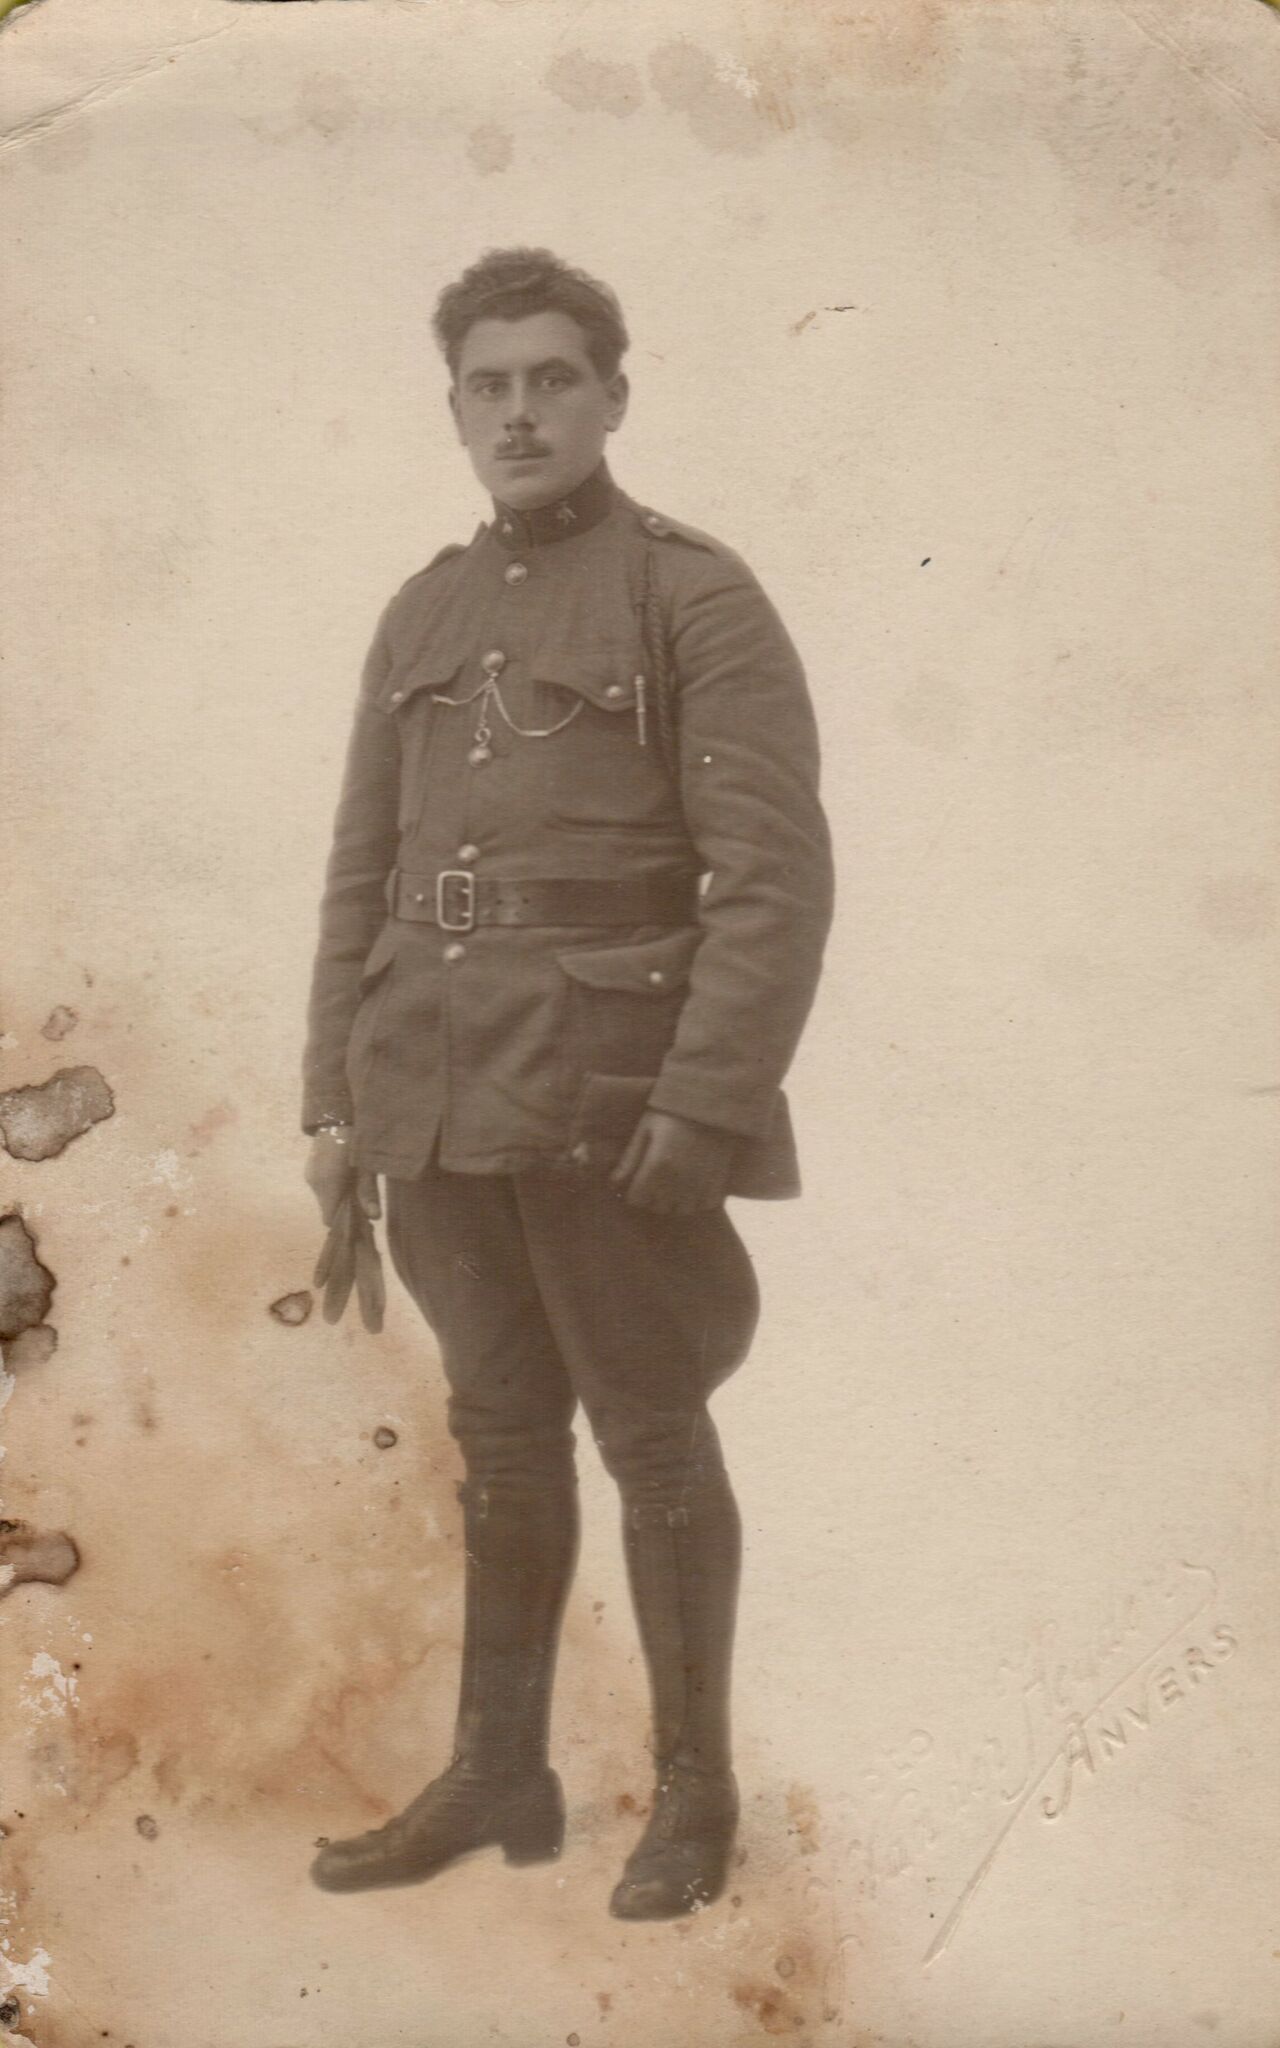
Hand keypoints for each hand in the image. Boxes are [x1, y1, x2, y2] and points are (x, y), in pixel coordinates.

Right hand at [305, 1127, 380, 1225]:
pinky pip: (322, 1187)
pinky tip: (347, 1175)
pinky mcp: (311, 1168)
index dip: (344, 1223)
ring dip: (339, 1197)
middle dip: (344, 1209)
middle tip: (364, 1201)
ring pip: (325, 1198)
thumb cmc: (356, 1139)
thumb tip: (375, 1218)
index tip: (360, 1221)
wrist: (338, 1114)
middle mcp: (315, 1183)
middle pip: (328, 1209)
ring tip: (357, 1184)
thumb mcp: (366, 1167)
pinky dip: (334, 1187)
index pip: (329, 1219)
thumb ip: (368, 1193)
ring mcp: (310, 1175)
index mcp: (328, 1185)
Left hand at [609, 1108, 737, 1213]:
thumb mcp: (646, 1129)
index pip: (637, 1199)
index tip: (638, 1181)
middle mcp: (678, 1179)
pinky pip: (705, 1205)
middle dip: (652, 1197)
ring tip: (675, 1184)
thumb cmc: (672, 1112)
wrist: (711, 1103)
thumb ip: (630, 1158)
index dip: (634, 1191)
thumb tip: (613, 1183)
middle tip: (656, 1180)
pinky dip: (698, 1199)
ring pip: (681, 1210)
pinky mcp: (718, 1182)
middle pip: (658, 1207)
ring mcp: (700, 1183)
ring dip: (675, 1201)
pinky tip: (694, 1185)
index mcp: (657, 1165)